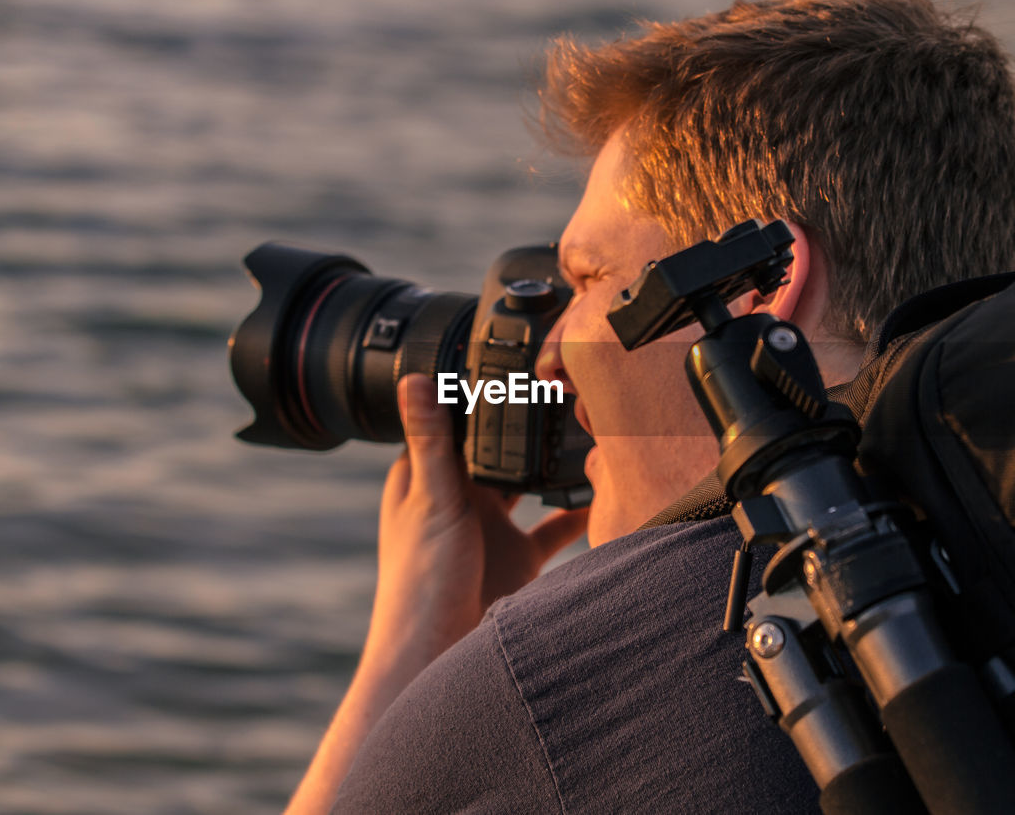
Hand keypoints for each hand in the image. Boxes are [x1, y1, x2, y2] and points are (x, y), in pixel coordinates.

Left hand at [283, 374, 587, 814]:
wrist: (437, 656)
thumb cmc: (420, 582)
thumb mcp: (433, 499)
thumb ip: (433, 439)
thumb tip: (412, 377)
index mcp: (426, 478)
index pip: (450, 422)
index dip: (472, 392)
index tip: (504, 358)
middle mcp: (458, 498)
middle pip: (493, 450)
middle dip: (521, 424)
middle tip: (561, 386)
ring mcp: (490, 529)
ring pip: (525, 484)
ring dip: (550, 465)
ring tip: (586, 429)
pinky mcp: (518, 559)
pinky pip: (553, 528)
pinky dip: (576, 512)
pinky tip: (602, 492)